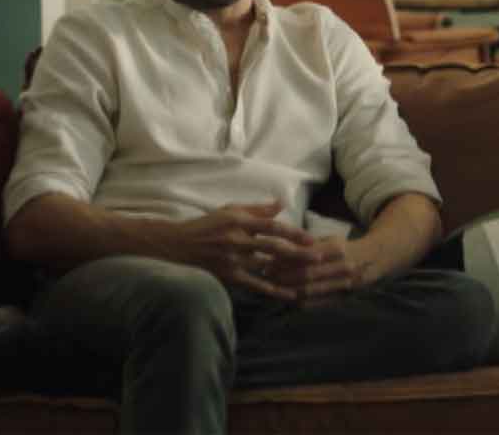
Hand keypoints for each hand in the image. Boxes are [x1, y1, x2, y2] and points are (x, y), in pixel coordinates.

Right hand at [175, 202, 318, 300]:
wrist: (179, 244)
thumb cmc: (209, 224)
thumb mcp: (231, 210)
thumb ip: (258, 209)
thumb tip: (282, 204)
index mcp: (238, 221)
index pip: (272, 227)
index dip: (293, 233)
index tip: (311, 239)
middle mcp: (236, 240)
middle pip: (273, 247)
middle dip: (298, 253)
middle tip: (319, 257)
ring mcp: (231, 260)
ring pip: (266, 266)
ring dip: (288, 271)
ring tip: (309, 275)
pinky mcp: (228, 275)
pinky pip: (253, 284)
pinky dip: (272, 290)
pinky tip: (288, 295)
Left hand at [265, 235, 378, 304]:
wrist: (375, 261)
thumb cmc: (346, 248)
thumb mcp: (331, 240)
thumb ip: (309, 244)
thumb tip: (282, 244)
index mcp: (337, 249)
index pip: (306, 255)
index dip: (287, 258)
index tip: (269, 259)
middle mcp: (341, 268)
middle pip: (307, 274)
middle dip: (284, 275)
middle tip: (265, 274)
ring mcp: (342, 285)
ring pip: (311, 290)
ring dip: (289, 290)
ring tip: (273, 286)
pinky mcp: (342, 298)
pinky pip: (318, 303)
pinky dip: (301, 302)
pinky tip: (288, 298)